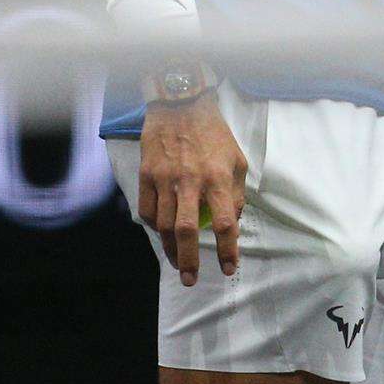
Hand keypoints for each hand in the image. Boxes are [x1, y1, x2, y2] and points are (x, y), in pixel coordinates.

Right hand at [138, 91, 246, 284]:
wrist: (180, 104)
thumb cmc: (213, 133)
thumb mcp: (237, 159)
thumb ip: (236, 191)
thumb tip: (234, 221)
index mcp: (218, 177)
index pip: (225, 222)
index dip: (228, 250)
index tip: (228, 268)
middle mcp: (190, 181)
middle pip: (186, 231)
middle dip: (189, 261)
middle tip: (191, 279)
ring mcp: (164, 178)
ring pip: (164, 225)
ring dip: (170, 249)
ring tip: (177, 262)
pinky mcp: (146, 174)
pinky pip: (148, 210)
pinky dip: (155, 227)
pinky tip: (163, 233)